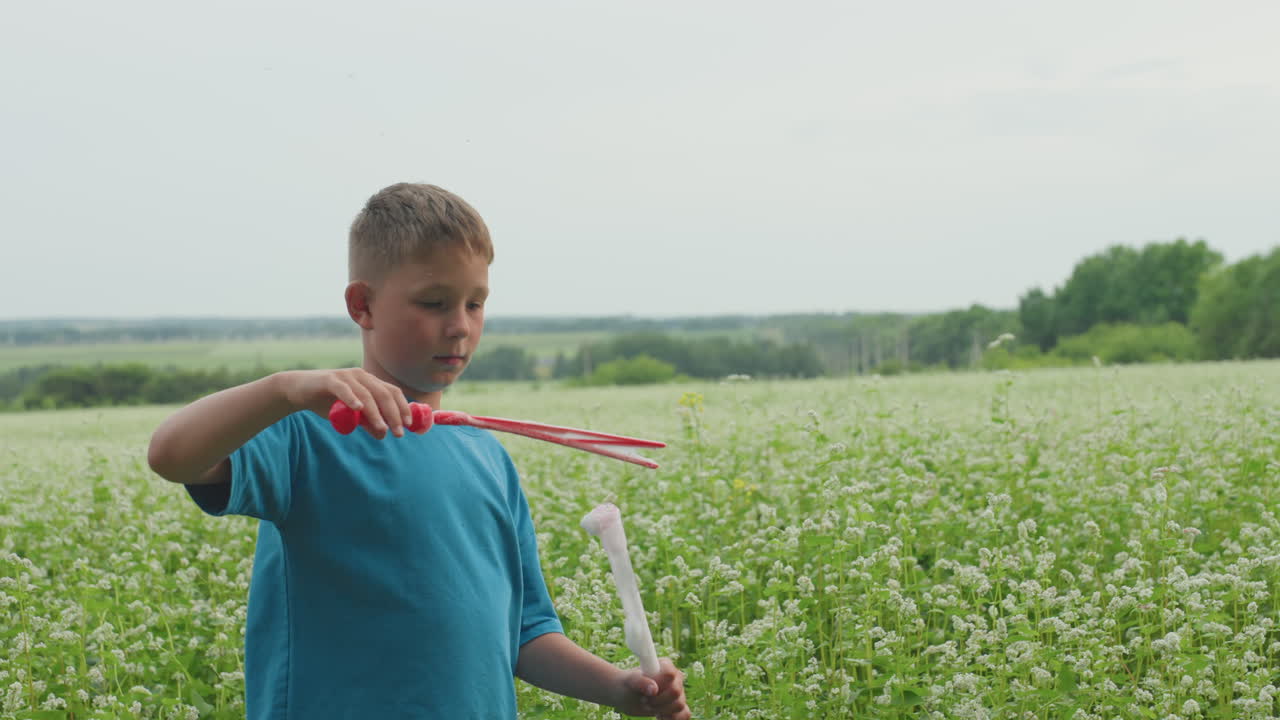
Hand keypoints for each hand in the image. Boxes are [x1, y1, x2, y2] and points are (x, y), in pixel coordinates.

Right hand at [278, 368, 416, 439]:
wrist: (297, 390)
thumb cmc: (326, 401)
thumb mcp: (350, 415)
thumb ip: (366, 422)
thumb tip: (384, 434)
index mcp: (369, 382)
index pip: (392, 392)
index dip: (403, 407)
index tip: (408, 425)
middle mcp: (361, 376)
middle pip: (384, 393)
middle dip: (394, 413)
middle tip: (398, 432)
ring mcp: (346, 376)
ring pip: (367, 394)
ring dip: (376, 413)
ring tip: (382, 428)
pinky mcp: (330, 380)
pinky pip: (344, 389)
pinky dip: (352, 398)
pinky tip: (358, 409)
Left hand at [615, 658, 689, 719]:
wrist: (627, 696)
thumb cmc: (627, 684)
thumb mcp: (630, 681)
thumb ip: (640, 682)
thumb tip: (654, 689)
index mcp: (665, 665)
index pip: (670, 674)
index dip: (658, 685)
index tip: (645, 692)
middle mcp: (675, 678)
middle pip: (676, 692)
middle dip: (657, 700)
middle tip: (644, 700)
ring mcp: (678, 692)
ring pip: (679, 705)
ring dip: (662, 710)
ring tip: (650, 707)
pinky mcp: (677, 706)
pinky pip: (684, 714)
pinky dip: (673, 719)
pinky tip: (661, 717)